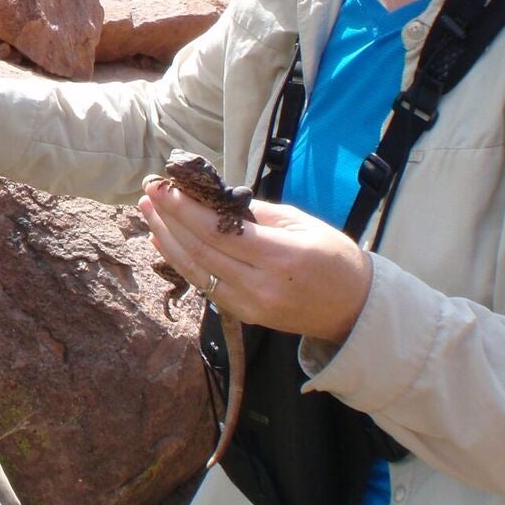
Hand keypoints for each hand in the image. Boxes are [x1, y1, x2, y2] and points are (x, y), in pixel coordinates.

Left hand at [139, 181, 373, 344]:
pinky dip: (181, 263)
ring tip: (149, 213)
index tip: (163, 187)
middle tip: (149, 193)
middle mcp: (261, 286)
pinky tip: (165, 242)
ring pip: (197, 271)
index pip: (218, 232)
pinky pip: (206, 287)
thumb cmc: (333, 256)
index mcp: (280, 257)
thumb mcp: (300, 222)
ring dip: (167, 240)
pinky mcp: (246, 316)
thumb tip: (212, 197)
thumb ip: (255, 213)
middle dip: (169, 220)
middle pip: (201, 251)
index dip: (185, 210)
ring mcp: (251, 306)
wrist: (355, 309)